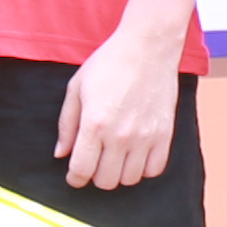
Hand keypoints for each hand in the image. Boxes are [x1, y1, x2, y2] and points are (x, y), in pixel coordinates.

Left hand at [58, 12, 188, 187]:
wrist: (148, 46)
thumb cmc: (110, 62)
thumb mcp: (77, 88)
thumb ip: (67, 124)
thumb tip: (61, 154)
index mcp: (94, 123)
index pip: (81, 171)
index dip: (74, 178)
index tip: (75, 175)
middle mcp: (120, 135)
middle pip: (105, 181)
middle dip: (95, 175)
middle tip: (96, 160)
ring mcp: (145, 136)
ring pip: (129, 180)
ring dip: (119, 172)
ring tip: (116, 155)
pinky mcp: (165, 134)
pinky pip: (154, 170)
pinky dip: (143, 168)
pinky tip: (136, 153)